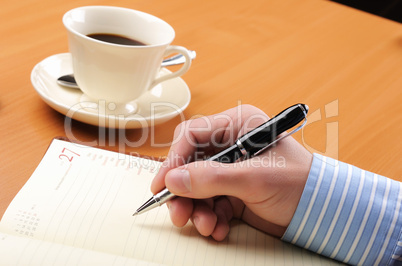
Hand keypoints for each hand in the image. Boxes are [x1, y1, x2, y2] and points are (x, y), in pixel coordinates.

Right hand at [151, 105, 312, 240]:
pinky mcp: (233, 191)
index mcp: (237, 126)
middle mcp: (231, 145)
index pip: (193, 135)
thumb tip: (173, 180)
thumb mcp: (255, 178)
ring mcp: (231, 170)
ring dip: (196, 209)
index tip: (162, 184)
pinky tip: (217, 229)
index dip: (174, 159)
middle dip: (183, 192)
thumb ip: (212, 178)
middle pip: (190, 164)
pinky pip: (209, 203)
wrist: (323, 211)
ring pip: (197, 187)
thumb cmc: (300, 183)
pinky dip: (210, 218)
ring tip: (205, 226)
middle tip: (179, 214)